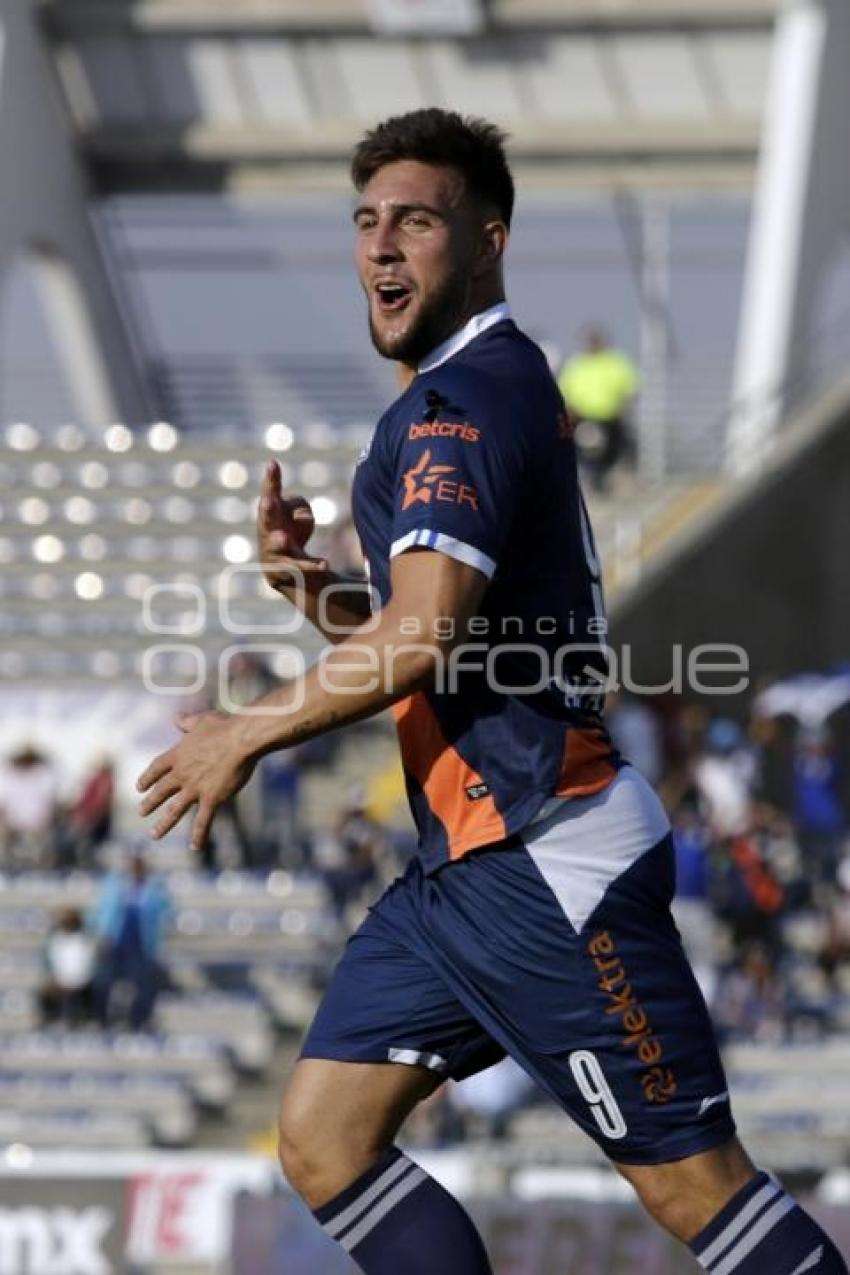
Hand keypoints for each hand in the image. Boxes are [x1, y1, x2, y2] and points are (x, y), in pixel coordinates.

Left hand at [136, 711, 255, 850]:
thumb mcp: (201, 720)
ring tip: (154, 834)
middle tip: (141, 812)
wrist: (240, 740)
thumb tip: (176, 719)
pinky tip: (195, 847)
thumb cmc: (224, 727)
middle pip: (161, 791)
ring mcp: (194, 788)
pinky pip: (203, 821)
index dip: (147, 778)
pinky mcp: (211, 799)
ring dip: (164, 824)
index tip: (139, 787)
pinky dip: (198, 835)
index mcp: (178, 755)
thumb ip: (187, 722)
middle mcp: (182, 774)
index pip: (156, 768)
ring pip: (175, 810)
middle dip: (150, 803)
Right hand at [258, 459, 328, 592]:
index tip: (273, 464)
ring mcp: (273, 551)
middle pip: (266, 518)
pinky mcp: (284, 570)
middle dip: (267, 509)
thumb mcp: (297, 513)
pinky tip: (325, 564)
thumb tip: (301, 519)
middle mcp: (267, 530)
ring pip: (277, 546)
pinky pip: (299, 567)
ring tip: (283, 539)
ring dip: (279, 542)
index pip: (270, 492)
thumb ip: (299, 509)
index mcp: (269, 512)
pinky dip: (312, 566)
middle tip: (268, 501)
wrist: (283, 569)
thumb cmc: (289, 529)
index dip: (271, 479)